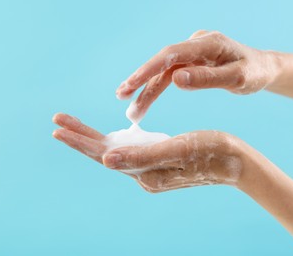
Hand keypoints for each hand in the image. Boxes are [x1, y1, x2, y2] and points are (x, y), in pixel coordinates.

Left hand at [52, 113, 244, 192]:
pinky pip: (127, 149)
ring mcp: (149, 167)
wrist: (235, 162)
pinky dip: (112, 138)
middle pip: (103, 153)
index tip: (57, 128)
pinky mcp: (157, 159)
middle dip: (80, 137)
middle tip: (57, 120)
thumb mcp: (176, 150)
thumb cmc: (210, 151)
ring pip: (113, 150)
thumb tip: (105, 160)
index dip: (80, 141)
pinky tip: (106, 133)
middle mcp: (142, 173)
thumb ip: (141, 156)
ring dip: (92, 136)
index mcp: (144, 172)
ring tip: (72, 123)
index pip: (104, 155)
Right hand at [116, 30, 281, 121]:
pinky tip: (144, 100)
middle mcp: (196, 44)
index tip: (130, 85)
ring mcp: (192, 53)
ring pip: (163, 71)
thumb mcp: (238, 79)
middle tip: (121, 97)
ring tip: (132, 111)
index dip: (148, 69)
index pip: (171, 54)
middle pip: (162, 62)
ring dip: (146, 90)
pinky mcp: (190, 61)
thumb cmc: (255, 73)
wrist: (263, 68)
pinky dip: (156, 89)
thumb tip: (175, 80)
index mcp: (208, 44)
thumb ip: (207, 78)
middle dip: (140, 80)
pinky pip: (169, 75)